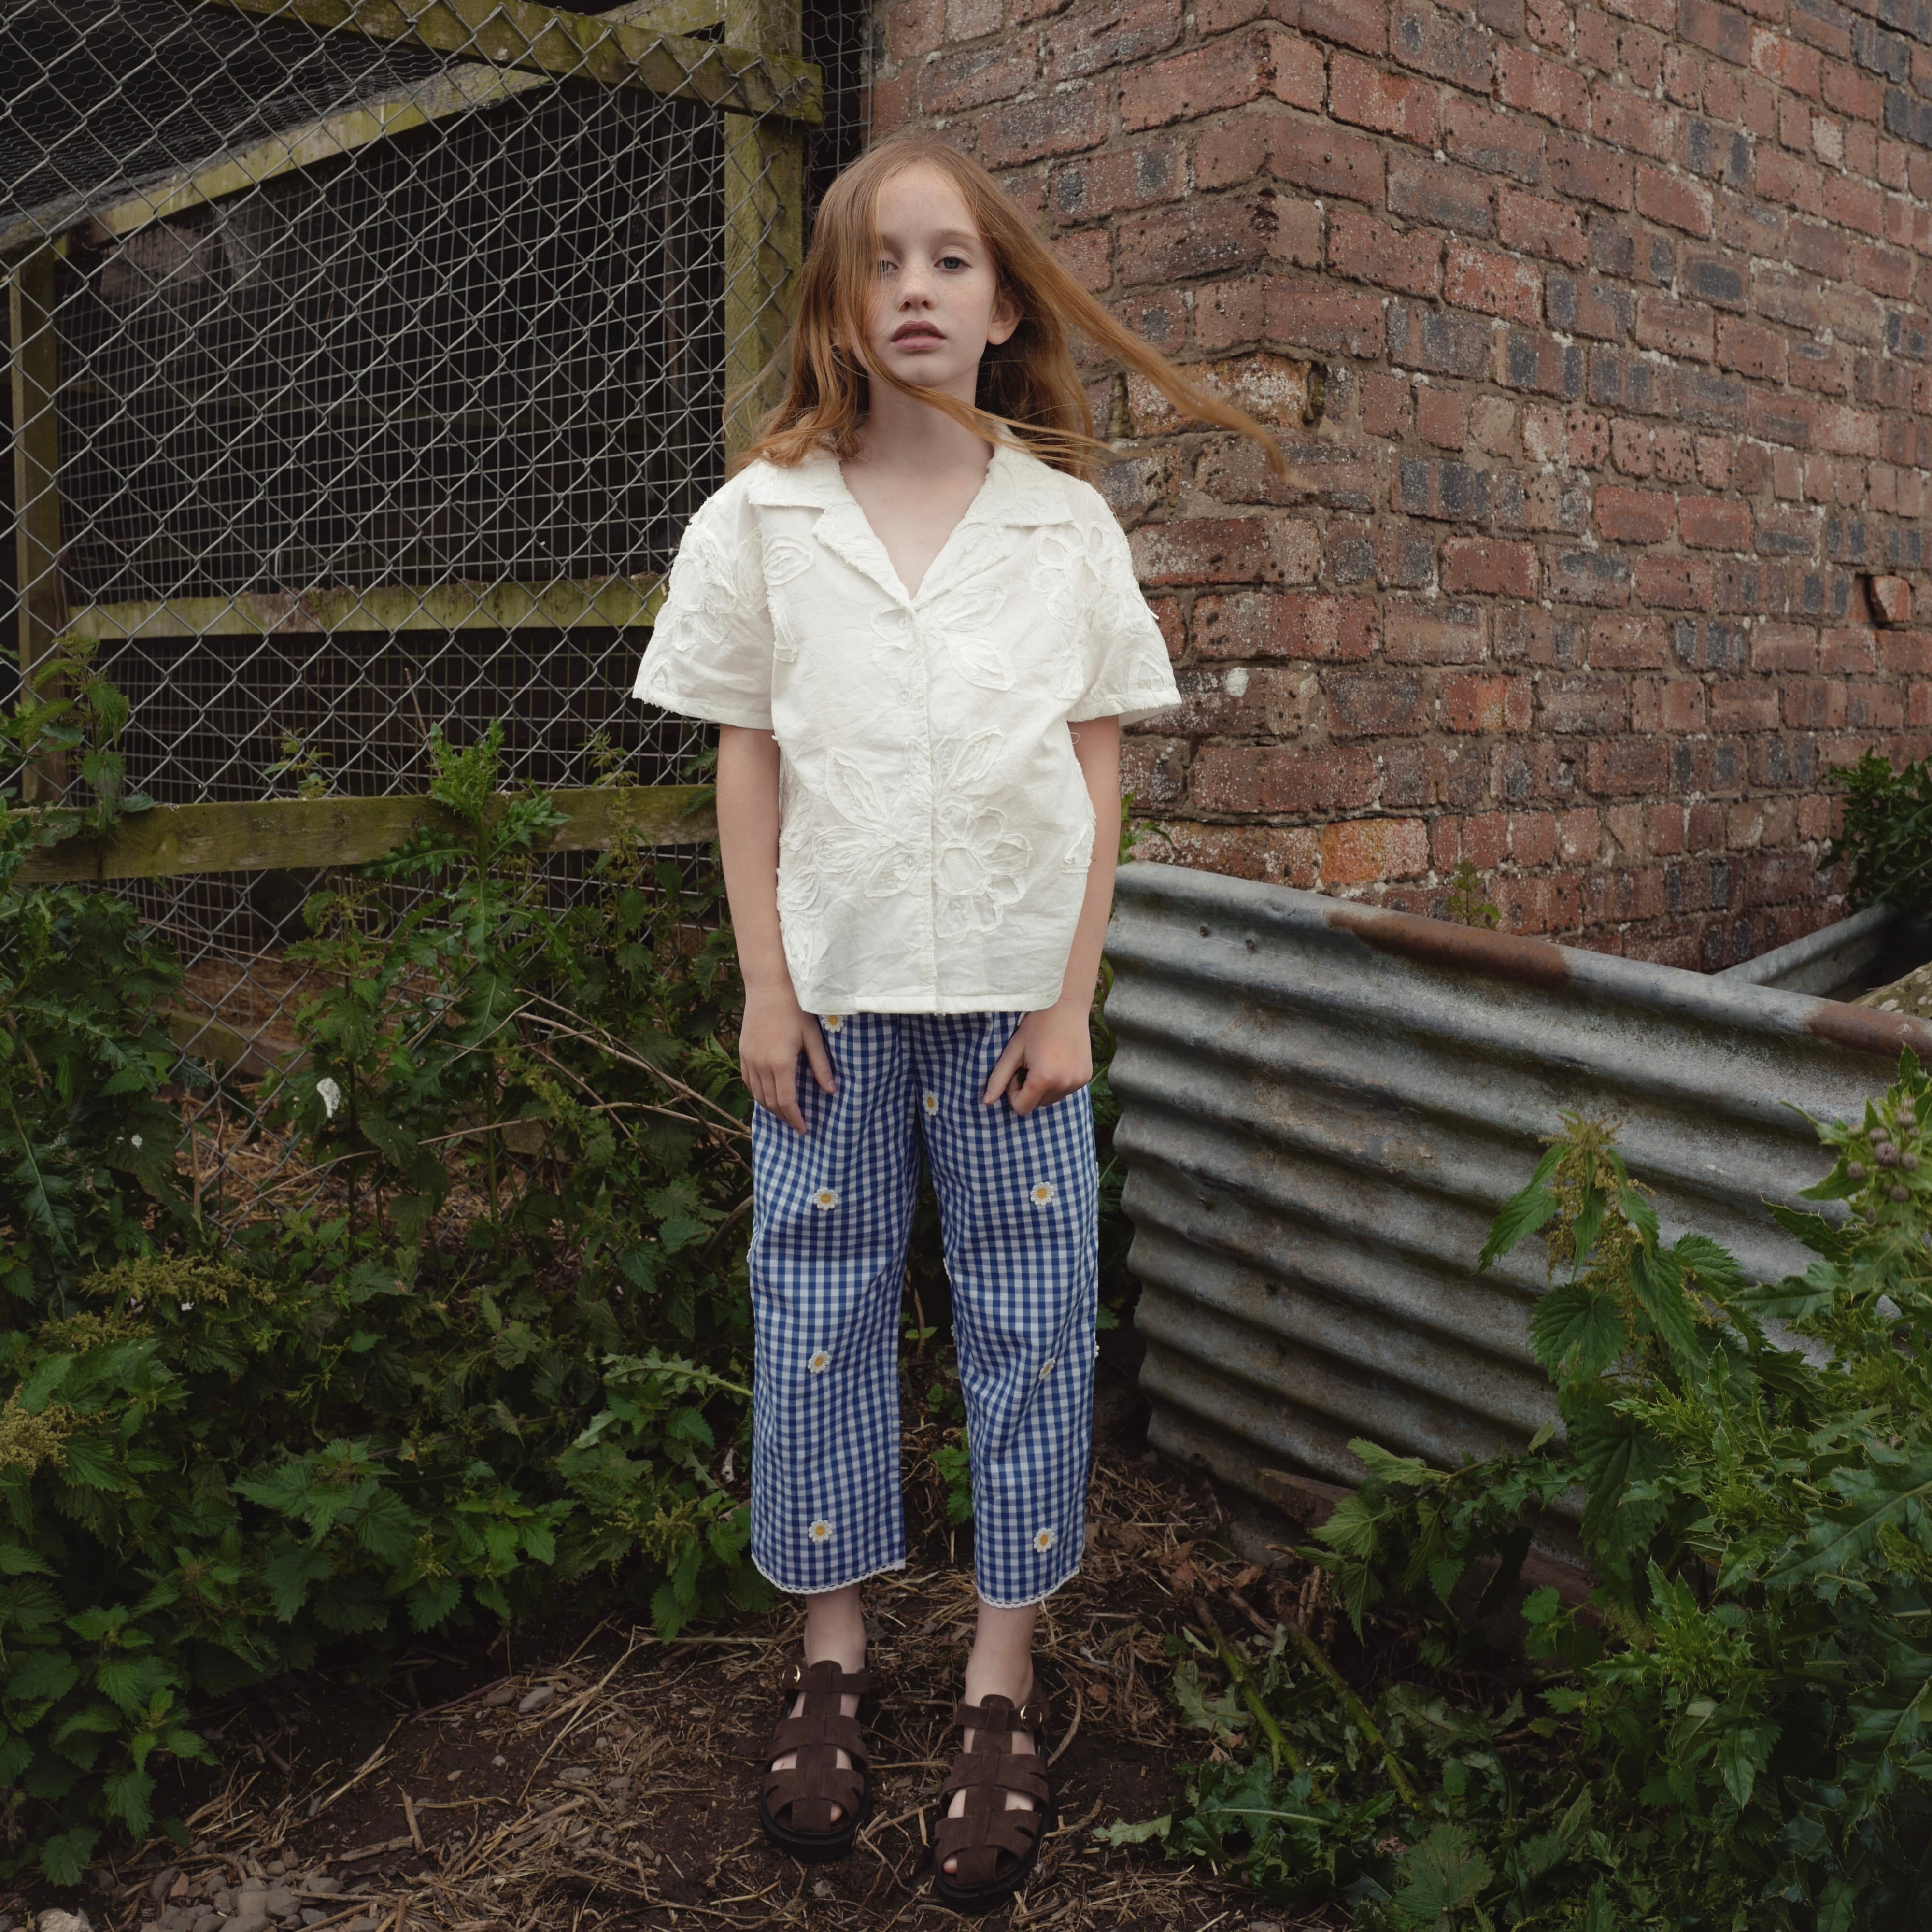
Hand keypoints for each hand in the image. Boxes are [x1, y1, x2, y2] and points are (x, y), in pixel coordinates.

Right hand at [739, 984, 834, 1132]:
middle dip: (784, 1117)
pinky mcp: (743, 1052)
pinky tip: (767, 1095)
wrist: (768, 986)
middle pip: (770, 1102)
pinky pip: (748, 1081)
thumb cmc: (795, 1008)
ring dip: (770, 1107)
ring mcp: (749, 1058)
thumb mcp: (813, 1037)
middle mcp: (761, 1064)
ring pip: (756, 1094)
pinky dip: (757, 1093)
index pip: (786, 1101)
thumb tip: (832, 1091)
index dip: (795, 1118)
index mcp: (780, 1063)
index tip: (804, 1128)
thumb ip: (821, 1066)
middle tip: (796, 1124)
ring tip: (784, 1113)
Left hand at [982, 1001, 1092, 1116]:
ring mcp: (1078, 1082)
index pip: (1022, 1108)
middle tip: (1030, 1063)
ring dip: (1043, 1087)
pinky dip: (1057, 1082)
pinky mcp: (1086, 1077)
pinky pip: (1064, 1091)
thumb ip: (998, 1078)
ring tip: (1044, 1060)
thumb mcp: (1013, 1051)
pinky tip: (1057, 1060)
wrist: (1066, 1006)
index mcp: (1044, 1078)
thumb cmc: (1035, 1026)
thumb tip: (986, 1102)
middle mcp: (1064, 1084)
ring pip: (1051, 1099)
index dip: (1014, 1092)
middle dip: (1029, 1089)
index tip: (1017, 1071)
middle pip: (1037, 1105)